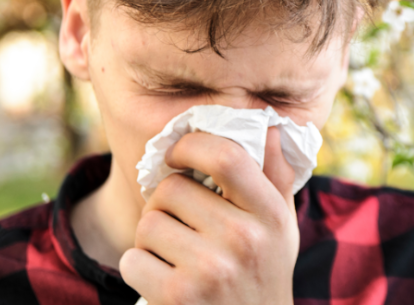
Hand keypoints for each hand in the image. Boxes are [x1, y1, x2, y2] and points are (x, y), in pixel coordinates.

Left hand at [119, 127, 298, 304]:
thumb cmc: (262, 273)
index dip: (191, 146)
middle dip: (166, 203)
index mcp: (271, 215)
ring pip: (148, 223)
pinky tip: (164, 280)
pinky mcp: (178, 297)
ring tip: (176, 256)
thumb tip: (268, 125)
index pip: (227, 156)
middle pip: (173, 189)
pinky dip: (139, 269)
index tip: (178, 155)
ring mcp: (211, 270)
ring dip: (151, 238)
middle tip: (181, 224)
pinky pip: (132, 260)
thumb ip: (275, 176)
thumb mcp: (281, 228)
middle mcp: (245, 239)